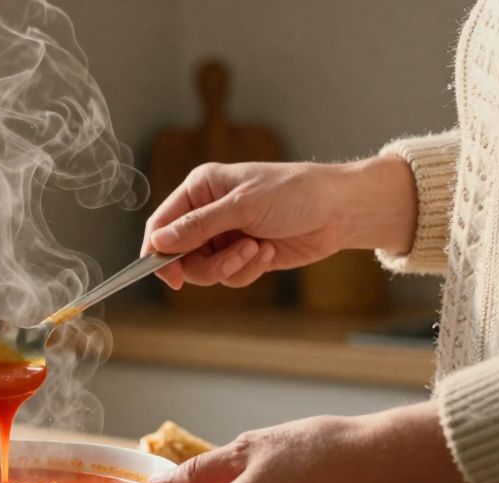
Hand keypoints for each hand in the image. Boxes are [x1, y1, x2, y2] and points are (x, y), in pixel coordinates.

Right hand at [143, 157, 417, 288]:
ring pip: (205, 270)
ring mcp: (226, 236)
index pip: (162, 224)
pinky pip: (229, 277)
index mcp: (200, 190)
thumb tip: (158, 242)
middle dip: (206, 264)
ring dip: (231, 267)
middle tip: (233, 258)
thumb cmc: (294, 193)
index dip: (158, 252)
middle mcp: (208, 214)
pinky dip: (248, 270)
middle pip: (180, 255)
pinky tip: (268, 252)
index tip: (169, 275)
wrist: (340, 211)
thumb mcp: (242, 206)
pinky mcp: (244, 256)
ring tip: (257, 250)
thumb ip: (198, 226)